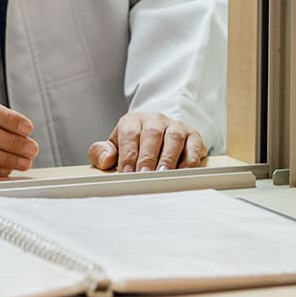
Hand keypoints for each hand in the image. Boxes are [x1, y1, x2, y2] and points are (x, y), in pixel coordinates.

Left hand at [87, 112, 207, 171]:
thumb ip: (101, 153)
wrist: (160, 133)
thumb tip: (105, 160)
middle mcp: (156, 120)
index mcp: (134, 120)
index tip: (126, 173)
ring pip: (173, 138)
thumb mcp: (114, 146)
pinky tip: (182, 173)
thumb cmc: (135, 144)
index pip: (129, 134)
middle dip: (147, 157)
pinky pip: (193, 146)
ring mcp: (176, 126)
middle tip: (144, 176)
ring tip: (162, 176)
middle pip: (152, 134)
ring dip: (168, 158)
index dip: (128, 155)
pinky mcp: (193, 136)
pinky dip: (189, 160)